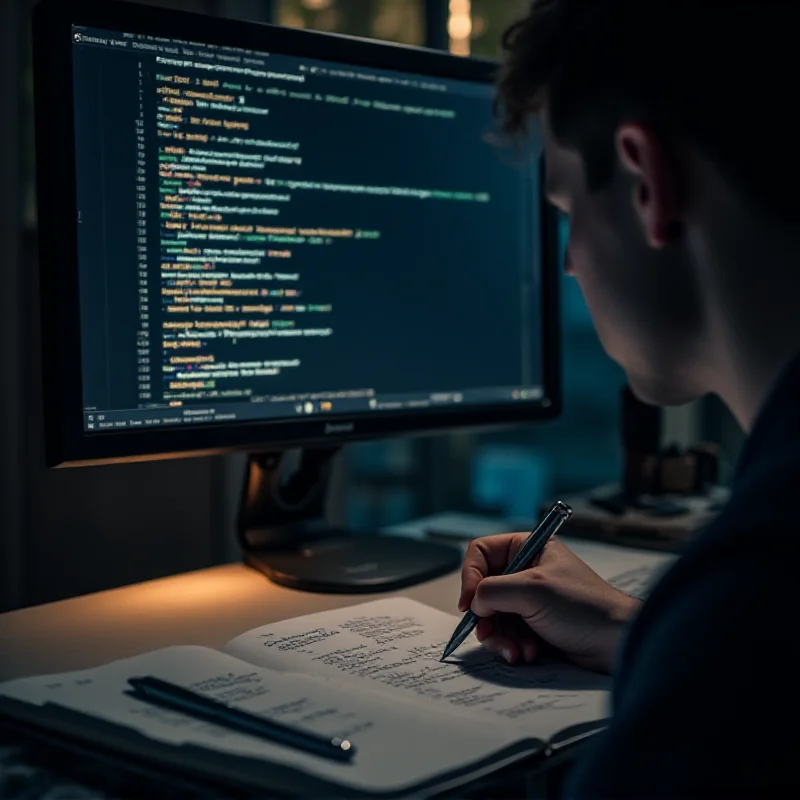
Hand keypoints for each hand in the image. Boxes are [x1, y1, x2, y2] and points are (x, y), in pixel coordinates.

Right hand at [459, 535, 640, 673]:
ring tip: (518, 650)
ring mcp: (530, 599)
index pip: (481, 553)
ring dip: (501, 637)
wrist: (617, 643)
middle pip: (483, 589)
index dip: (470, 576)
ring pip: (493, 615)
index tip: (470, 603)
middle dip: (486, 616)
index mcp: (528, 548)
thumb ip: (492, 590)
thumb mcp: (532, 590)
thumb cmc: (583, 606)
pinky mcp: (535, 625)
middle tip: (489, 634)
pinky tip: (529, 654)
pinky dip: (513, 646)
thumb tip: (474, 603)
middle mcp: (526, 570)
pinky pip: (508, 633)